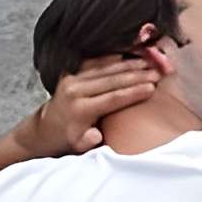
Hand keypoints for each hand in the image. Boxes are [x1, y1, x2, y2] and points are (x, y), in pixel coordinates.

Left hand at [33, 56, 160, 154]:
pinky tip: (129, 53)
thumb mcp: (77, 147)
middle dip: (137, 75)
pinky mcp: (71, 72)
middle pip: (112, 80)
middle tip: (157, 71)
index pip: (112, 98)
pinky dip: (113, 57)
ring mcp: (72, 78)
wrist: (44, 129)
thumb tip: (97, 134)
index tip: (152, 87)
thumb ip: (88, 141)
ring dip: (129, 64)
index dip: (133, 92)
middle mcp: (75, 90)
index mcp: (80, 110)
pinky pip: (96, 61)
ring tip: (149, 61)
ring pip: (106, 68)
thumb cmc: (67, 140)